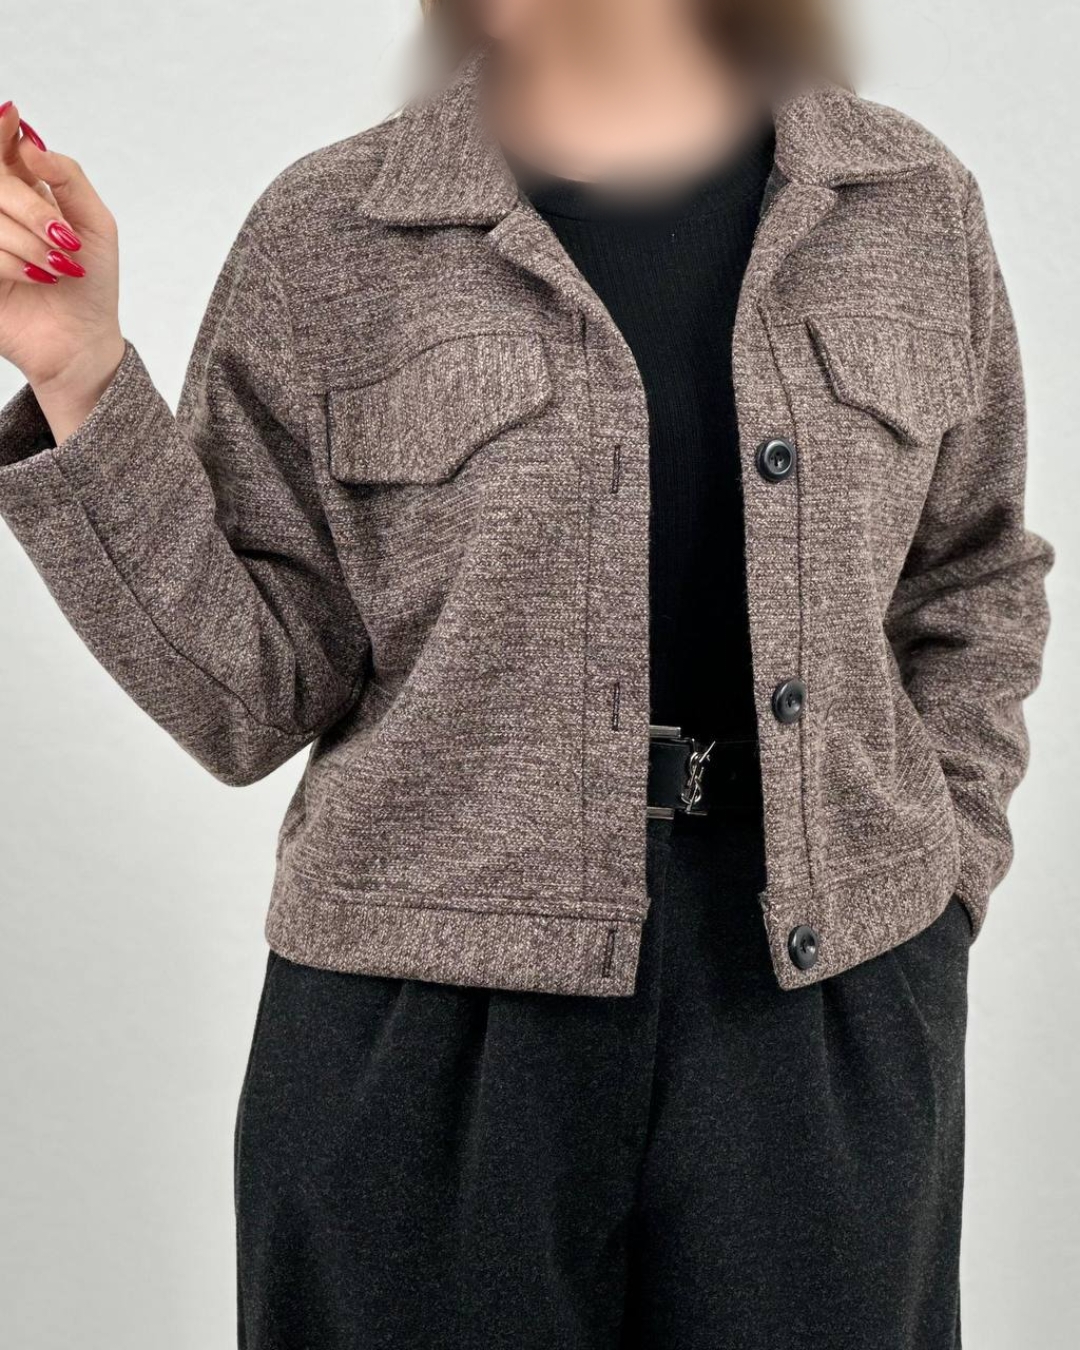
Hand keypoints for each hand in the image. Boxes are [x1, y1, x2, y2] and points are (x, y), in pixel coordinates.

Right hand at [0, 100, 124, 441]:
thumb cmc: (91, 284)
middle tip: (63, 238)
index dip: (1, 130)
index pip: (1, 144)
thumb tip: (30, 142)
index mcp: (23, 185)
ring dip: (28, 242)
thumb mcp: (96, 225)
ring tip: (56, 269)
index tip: (12, 118)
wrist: (81, 341)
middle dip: (30, 208)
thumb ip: (68, 176)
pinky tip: (35, 278)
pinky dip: (12, 263)